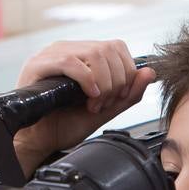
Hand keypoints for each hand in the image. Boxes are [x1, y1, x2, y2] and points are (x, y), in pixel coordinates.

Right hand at [13, 39, 156, 176]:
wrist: (39, 142)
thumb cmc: (65, 126)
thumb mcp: (105, 110)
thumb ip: (128, 94)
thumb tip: (150, 72)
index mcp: (82, 55)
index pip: (117, 47)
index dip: (125, 73)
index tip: (116, 99)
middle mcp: (68, 49)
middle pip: (109, 49)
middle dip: (115, 82)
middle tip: (104, 105)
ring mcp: (52, 54)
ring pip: (94, 53)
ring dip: (102, 84)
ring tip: (93, 105)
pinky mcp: (38, 65)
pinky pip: (70, 61)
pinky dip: (87, 80)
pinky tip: (88, 96)